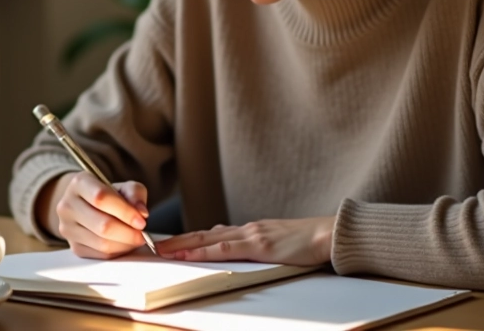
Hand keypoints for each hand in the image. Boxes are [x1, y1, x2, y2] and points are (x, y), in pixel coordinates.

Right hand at [49, 172, 150, 259]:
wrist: (85, 204)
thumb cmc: (108, 194)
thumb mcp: (123, 186)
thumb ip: (135, 194)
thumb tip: (142, 213)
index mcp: (79, 184)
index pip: (101, 198)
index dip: (125, 211)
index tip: (142, 220)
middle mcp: (67, 205)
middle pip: (102, 225)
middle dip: (128, 232)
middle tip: (143, 233)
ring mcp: (67, 228)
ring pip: (102, 243)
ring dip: (125, 244)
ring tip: (136, 238)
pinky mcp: (74, 247)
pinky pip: (100, 255)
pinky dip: (118, 252)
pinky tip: (125, 243)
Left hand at [155, 217, 335, 266]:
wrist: (328, 234)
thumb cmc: (308, 241)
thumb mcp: (278, 243)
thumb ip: (258, 246)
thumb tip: (241, 251)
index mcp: (250, 229)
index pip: (213, 233)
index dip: (190, 237)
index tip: (171, 241)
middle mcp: (246, 229)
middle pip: (204, 233)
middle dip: (178, 239)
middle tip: (155, 244)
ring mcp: (250, 235)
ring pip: (208, 239)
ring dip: (182, 244)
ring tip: (162, 249)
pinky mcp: (257, 245)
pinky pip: (223, 249)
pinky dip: (202, 251)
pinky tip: (187, 254)